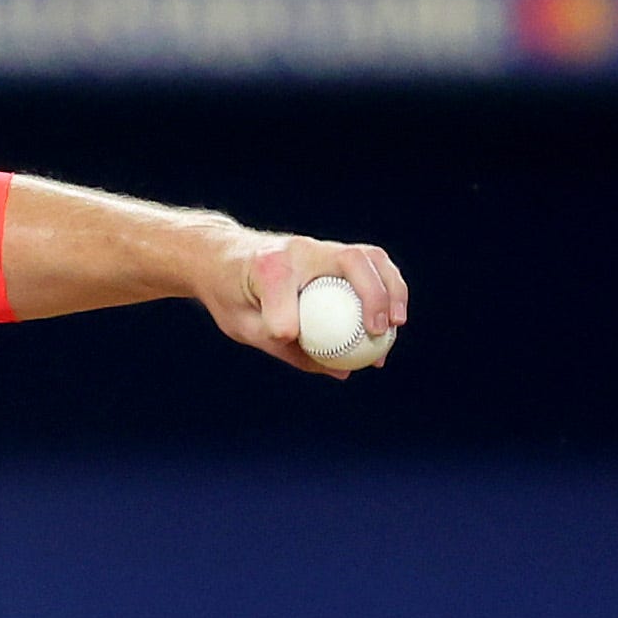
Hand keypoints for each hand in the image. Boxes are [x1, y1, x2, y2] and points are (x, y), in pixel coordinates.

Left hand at [200, 228, 407, 376]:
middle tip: (379, 331)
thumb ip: (286, 348)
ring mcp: (317, 246)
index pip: (282, 290)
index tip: (288, 338)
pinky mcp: (330, 252)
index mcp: (266, 266)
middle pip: (350, 260)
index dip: (286, 318)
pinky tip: (392, 318)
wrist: (221, 258)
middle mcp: (297, 249)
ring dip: (391, 289)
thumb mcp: (241, 326)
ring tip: (396, 325)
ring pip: (369, 257)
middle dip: (373, 295)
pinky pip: (369, 265)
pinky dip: (386, 288)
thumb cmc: (230, 295)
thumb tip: (341, 371)